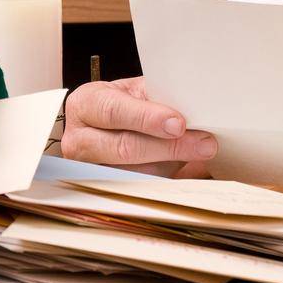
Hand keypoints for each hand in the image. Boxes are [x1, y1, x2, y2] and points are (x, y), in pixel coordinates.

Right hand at [61, 76, 216, 177]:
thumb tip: (195, 106)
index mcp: (86, 105)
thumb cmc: (120, 105)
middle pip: (125, 148)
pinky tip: (186, 166)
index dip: (148, 118)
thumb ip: (157, 97)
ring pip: (135, 173)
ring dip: (172, 164)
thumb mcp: (132, 91)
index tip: (179, 124)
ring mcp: (87, 171)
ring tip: (199, 152)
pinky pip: (140, 188)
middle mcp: (79, 140)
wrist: (96, 127)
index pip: (114, 111)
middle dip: (169, 147)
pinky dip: (167, 177)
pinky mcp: (102, 190)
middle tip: (204, 144)